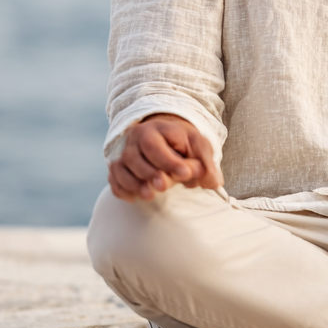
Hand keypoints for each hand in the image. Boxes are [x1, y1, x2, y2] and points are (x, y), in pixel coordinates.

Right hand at [108, 113, 222, 201]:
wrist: (166, 139)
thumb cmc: (185, 144)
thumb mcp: (199, 147)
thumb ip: (206, 163)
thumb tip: (214, 183)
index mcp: (159, 129)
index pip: (158, 145)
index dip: (170, 161)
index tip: (185, 174)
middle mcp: (137, 138)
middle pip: (135, 156)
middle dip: (149, 172)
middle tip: (164, 186)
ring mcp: (125, 153)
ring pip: (121, 167)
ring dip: (134, 183)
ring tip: (150, 195)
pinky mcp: (119, 167)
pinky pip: (114, 178)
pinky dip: (121, 188)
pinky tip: (134, 198)